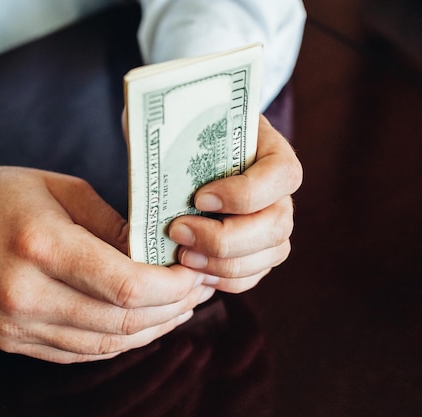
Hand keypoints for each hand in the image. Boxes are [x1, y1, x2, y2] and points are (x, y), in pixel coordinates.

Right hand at [0, 165, 214, 362]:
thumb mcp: (63, 190)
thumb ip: (115, 225)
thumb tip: (161, 252)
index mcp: (40, 244)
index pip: (126, 284)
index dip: (172, 286)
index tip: (196, 273)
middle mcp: (24, 293)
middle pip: (122, 321)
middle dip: (171, 309)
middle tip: (198, 291)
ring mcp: (15, 325)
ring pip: (105, 344)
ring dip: (150, 329)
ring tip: (178, 309)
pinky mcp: (11, 341)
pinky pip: (80, 352)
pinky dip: (117, 341)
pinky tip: (140, 323)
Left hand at [167, 114, 302, 292]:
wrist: (176, 146)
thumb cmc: (177, 130)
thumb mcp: (177, 117)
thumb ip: (175, 124)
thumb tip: (152, 137)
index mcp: (268, 148)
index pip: (282, 174)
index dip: (244, 194)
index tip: (199, 197)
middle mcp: (278, 189)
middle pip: (277, 225)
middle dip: (225, 238)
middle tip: (178, 232)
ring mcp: (271, 222)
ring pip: (268, 255)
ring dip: (221, 264)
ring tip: (181, 255)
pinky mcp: (256, 251)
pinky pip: (251, 275)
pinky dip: (222, 279)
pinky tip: (192, 269)